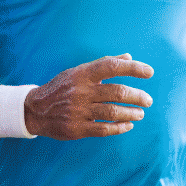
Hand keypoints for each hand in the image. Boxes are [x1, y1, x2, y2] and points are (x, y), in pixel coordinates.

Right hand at [24, 54, 153, 139]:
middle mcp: (81, 91)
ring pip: (112, 112)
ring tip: (140, 113)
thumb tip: (128, 56)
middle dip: (137, 96)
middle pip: (117, 92)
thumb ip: (103, 64)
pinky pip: (103, 129)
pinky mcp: (77, 128)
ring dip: (131, 113)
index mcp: (82, 74)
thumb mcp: (78, 72)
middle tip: (148, 100)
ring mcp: (78, 110)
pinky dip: (119, 127)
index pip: (112, 66)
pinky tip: (128, 125)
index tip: (149, 72)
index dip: (133, 68)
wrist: (35, 110)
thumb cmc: (62, 88)